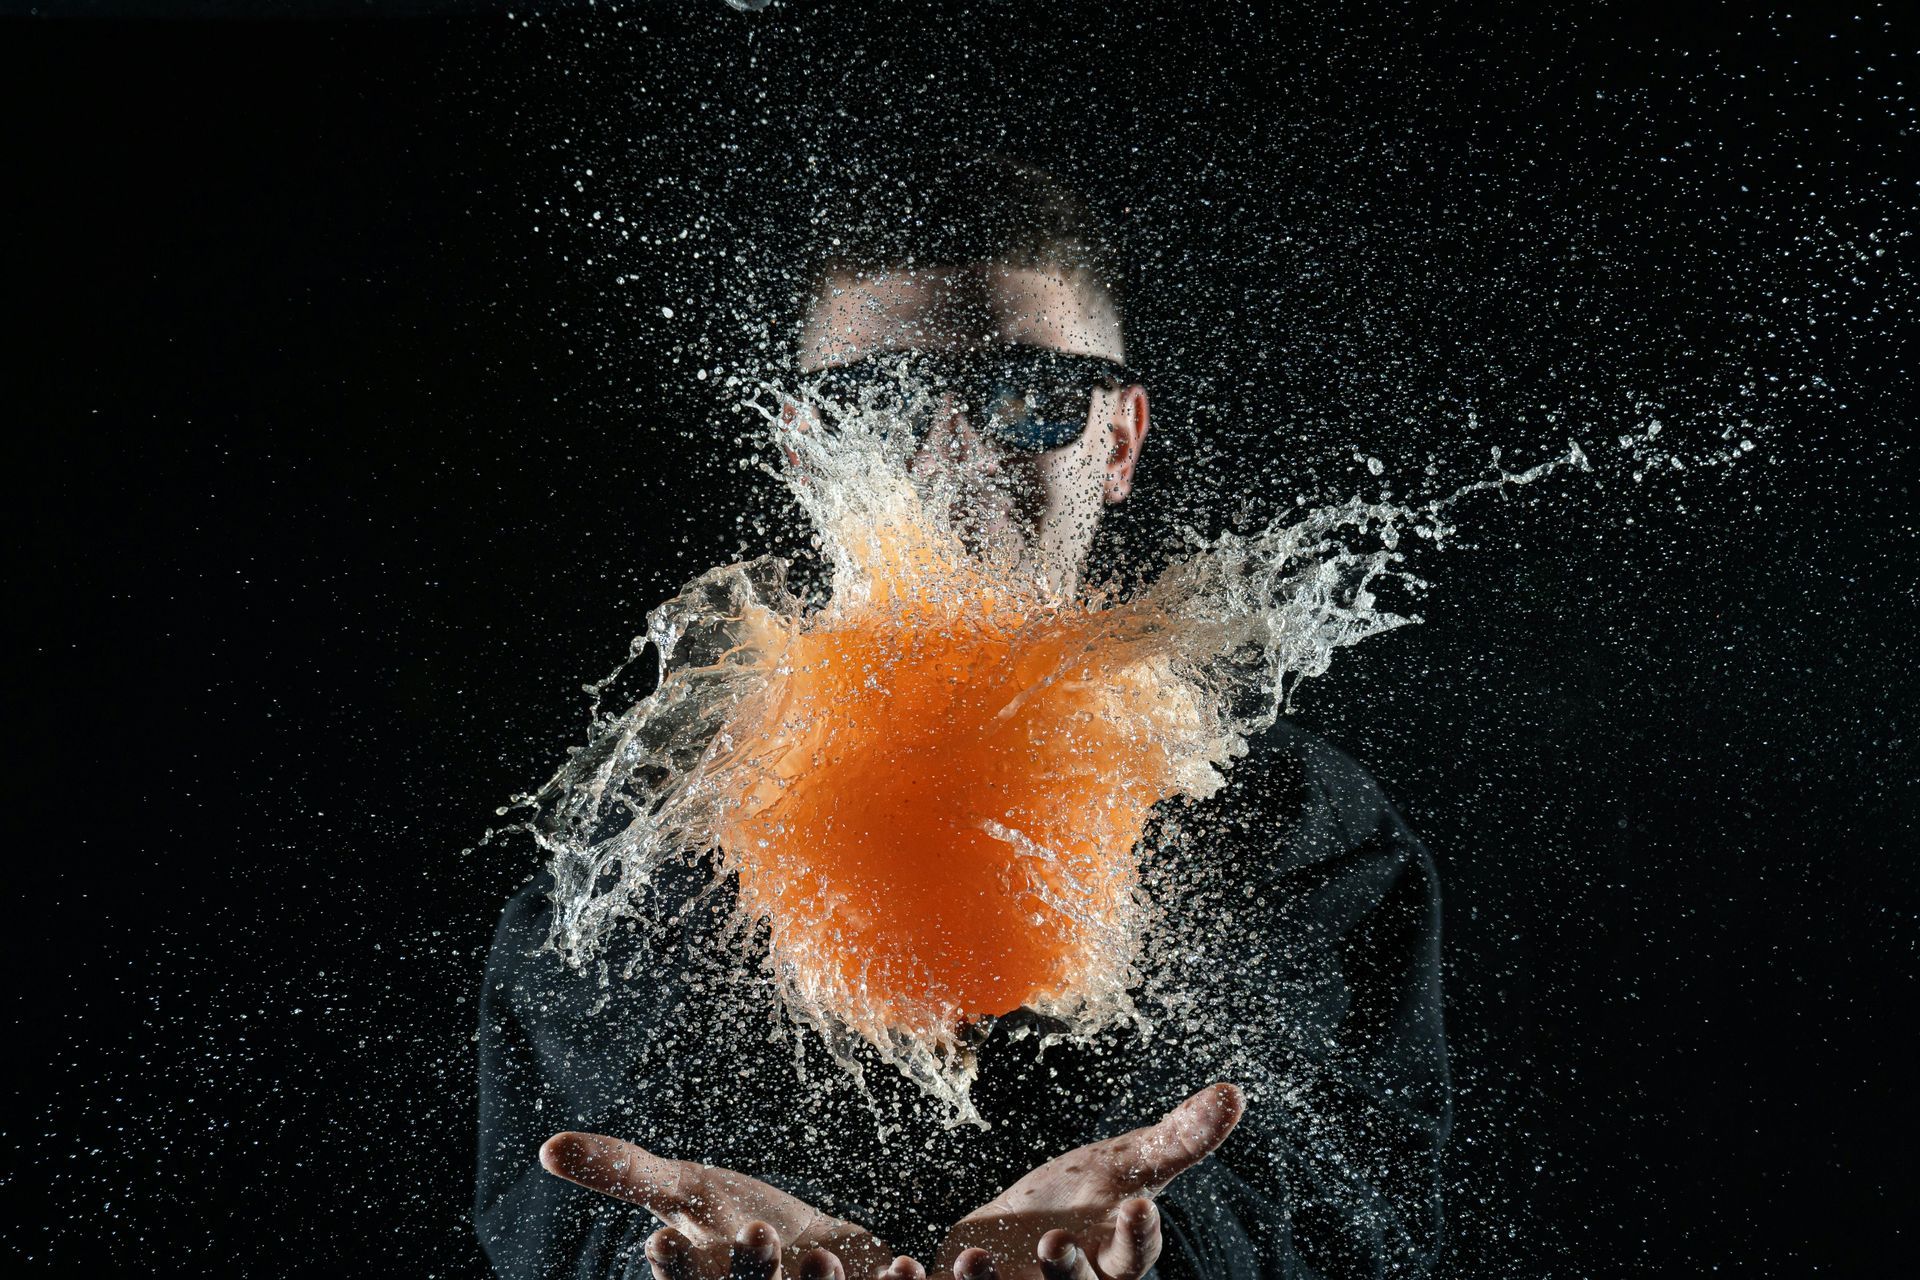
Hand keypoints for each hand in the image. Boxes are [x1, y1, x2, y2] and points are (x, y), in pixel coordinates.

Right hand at [540, 1131, 907, 1279]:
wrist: (831, 1262)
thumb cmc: (745, 1224)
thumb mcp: (686, 1192)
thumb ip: (624, 1172)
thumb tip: (546, 1147)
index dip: (675, 1269)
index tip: (661, 1240)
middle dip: (749, 1274)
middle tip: (758, 1233)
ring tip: (822, 1257)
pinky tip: (910, 1263)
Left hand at [932, 1083, 1245, 1279]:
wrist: (1006, 1240)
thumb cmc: (1075, 1201)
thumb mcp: (1120, 1166)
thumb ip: (1175, 1139)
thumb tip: (1235, 1091)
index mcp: (1112, 1258)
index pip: (1136, 1257)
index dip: (1141, 1238)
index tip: (1142, 1206)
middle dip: (1068, 1273)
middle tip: (1056, 1241)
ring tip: (977, 1256)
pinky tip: (902, 1268)